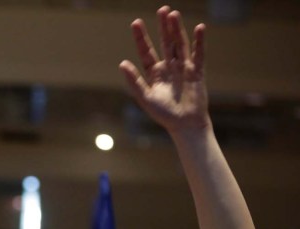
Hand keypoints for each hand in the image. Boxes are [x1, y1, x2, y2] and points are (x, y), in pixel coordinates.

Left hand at [119, 6, 210, 133]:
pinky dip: (199, 41)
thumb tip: (122, 63)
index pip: (147, 51)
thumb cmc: (163, 114)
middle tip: (161, 9)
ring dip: (177, 29)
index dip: (141, 38)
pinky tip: (199, 28)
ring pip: (180, 44)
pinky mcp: (197, 71)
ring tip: (173, 14)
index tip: (136, 22)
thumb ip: (134, 81)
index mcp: (154, 73)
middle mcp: (169, 67)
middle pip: (165, 42)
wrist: (185, 125)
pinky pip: (198, 53)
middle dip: (163, 27)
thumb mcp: (145, 97)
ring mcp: (183, 67)